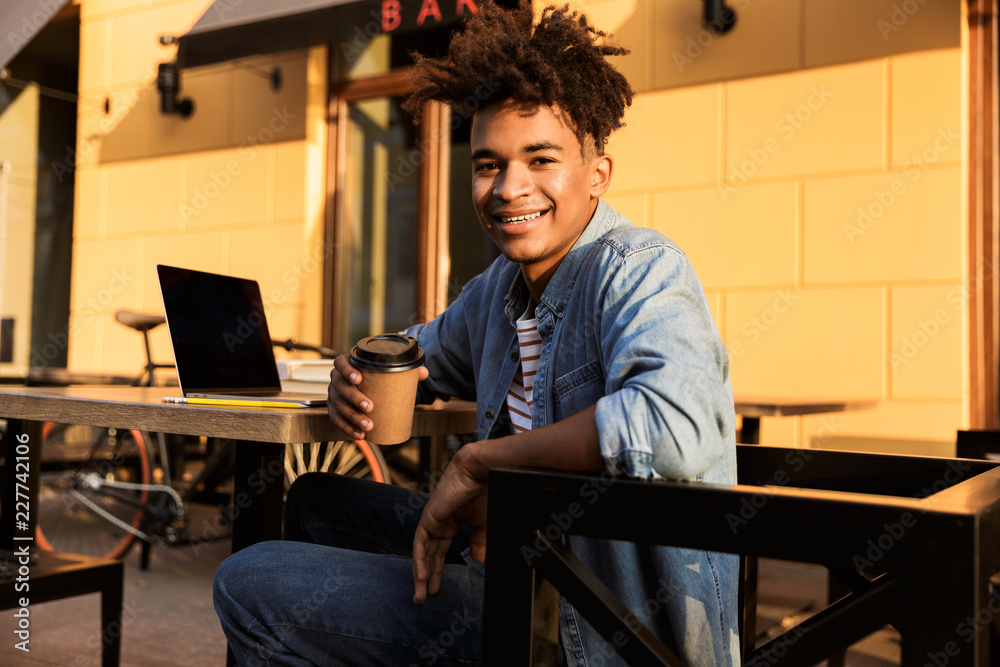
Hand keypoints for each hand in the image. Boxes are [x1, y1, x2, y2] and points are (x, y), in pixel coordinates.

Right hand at [327, 353, 427, 439]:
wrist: (369, 388)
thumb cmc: (377, 378)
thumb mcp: (390, 372)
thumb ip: (407, 370)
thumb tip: (424, 373)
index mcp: (347, 365)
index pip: (341, 363)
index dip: (347, 370)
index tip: (359, 378)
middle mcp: (337, 379)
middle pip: (340, 387)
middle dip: (354, 398)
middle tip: (370, 407)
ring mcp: (333, 395)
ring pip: (338, 406)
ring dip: (352, 417)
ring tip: (368, 426)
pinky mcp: (334, 410)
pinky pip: (337, 420)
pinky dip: (348, 428)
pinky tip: (360, 435)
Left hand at [412, 444, 488, 603]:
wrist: (481, 471)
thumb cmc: (484, 491)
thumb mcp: (483, 522)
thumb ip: (478, 540)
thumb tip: (477, 558)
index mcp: (450, 522)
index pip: (439, 550)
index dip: (436, 569)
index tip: (436, 587)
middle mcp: (437, 522)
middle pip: (428, 554)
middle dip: (426, 576)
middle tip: (423, 597)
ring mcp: (431, 519)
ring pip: (422, 551)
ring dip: (420, 573)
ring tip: (420, 594)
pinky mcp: (429, 517)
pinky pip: (421, 543)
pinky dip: (419, 560)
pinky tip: (420, 576)